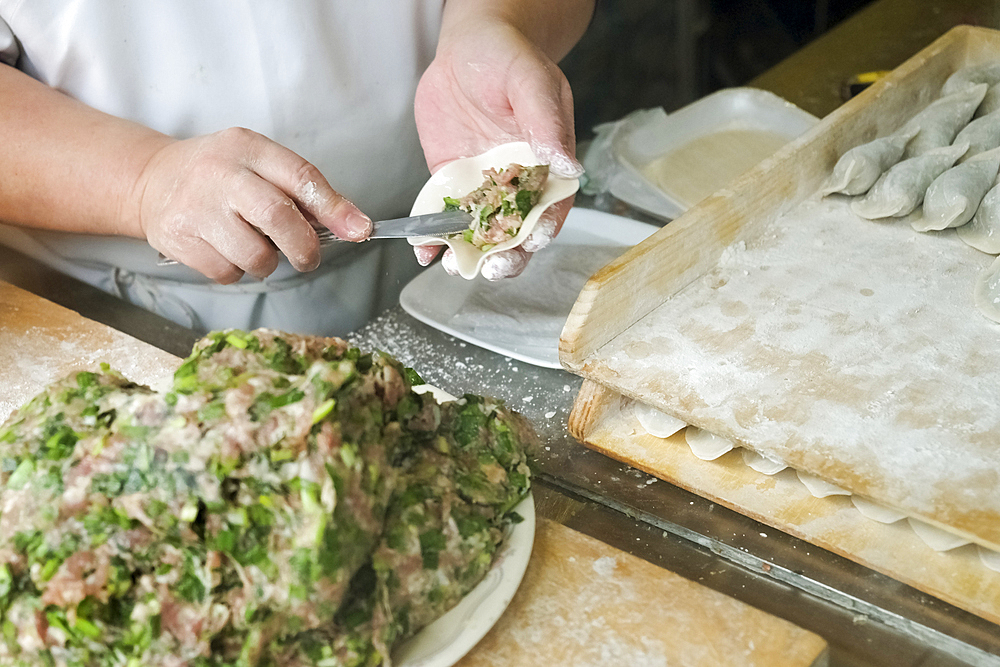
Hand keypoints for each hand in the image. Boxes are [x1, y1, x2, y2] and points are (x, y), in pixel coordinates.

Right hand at [132, 128, 371, 283]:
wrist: (150, 180)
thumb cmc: (219, 174)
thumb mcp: (259, 163)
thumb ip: (304, 191)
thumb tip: (353, 225)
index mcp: (247, 148)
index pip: (300, 176)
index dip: (335, 208)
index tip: (360, 230)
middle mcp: (219, 173)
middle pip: (277, 217)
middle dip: (304, 247)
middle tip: (308, 257)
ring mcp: (195, 208)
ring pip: (255, 256)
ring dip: (267, 262)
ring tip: (254, 244)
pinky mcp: (178, 239)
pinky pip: (228, 273)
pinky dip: (236, 270)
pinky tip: (225, 249)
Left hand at [413, 19, 582, 279]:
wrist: (468, 44)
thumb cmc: (509, 56)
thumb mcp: (531, 82)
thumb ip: (546, 123)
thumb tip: (566, 165)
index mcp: (548, 164)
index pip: (551, 209)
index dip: (542, 232)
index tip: (529, 246)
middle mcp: (517, 182)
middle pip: (516, 231)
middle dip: (504, 255)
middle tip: (489, 268)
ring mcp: (482, 185)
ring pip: (479, 231)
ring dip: (467, 254)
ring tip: (451, 264)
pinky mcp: (450, 181)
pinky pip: (443, 215)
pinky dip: (434, 237)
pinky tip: (424, 250)